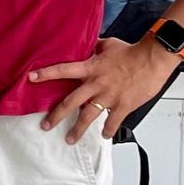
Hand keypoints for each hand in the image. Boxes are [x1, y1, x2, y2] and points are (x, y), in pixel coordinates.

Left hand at [28, 35, 175, 141]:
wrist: (153, 59)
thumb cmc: (132, 51)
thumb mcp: (109, 45)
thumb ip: (96, 48)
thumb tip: (89, 45)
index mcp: (90, 68)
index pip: (63, 70)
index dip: (46, 74)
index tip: (30, 78)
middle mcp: (96, 84)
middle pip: (70, 102)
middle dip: (56, 115)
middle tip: (45, 126)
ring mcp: (109, 97)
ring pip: (88, 117)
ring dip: (77, 130)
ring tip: (70, 139)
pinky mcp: (123, 106)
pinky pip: (112, 122)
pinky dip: (108, 130)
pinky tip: (104, 135)